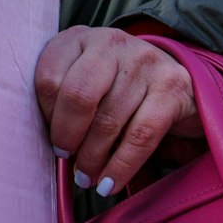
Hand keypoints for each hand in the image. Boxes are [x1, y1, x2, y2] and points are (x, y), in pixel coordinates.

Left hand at [34, 26, 203, 196]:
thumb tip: (52, 146)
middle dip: (68, 136)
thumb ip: (61, 99)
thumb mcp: (83, 80)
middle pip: (78, 96)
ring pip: (109, 120)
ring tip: (85, 177)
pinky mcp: (173, 86)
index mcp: (78, 38)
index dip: (46, 115)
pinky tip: (109, 184)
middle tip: (66, 158)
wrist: (176, 81)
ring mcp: (145, 60)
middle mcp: (111, 42)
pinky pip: (141, 135)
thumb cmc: (114, 86)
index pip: (49, 79)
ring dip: (93, 158)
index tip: (51, 138)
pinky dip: (121, 166)